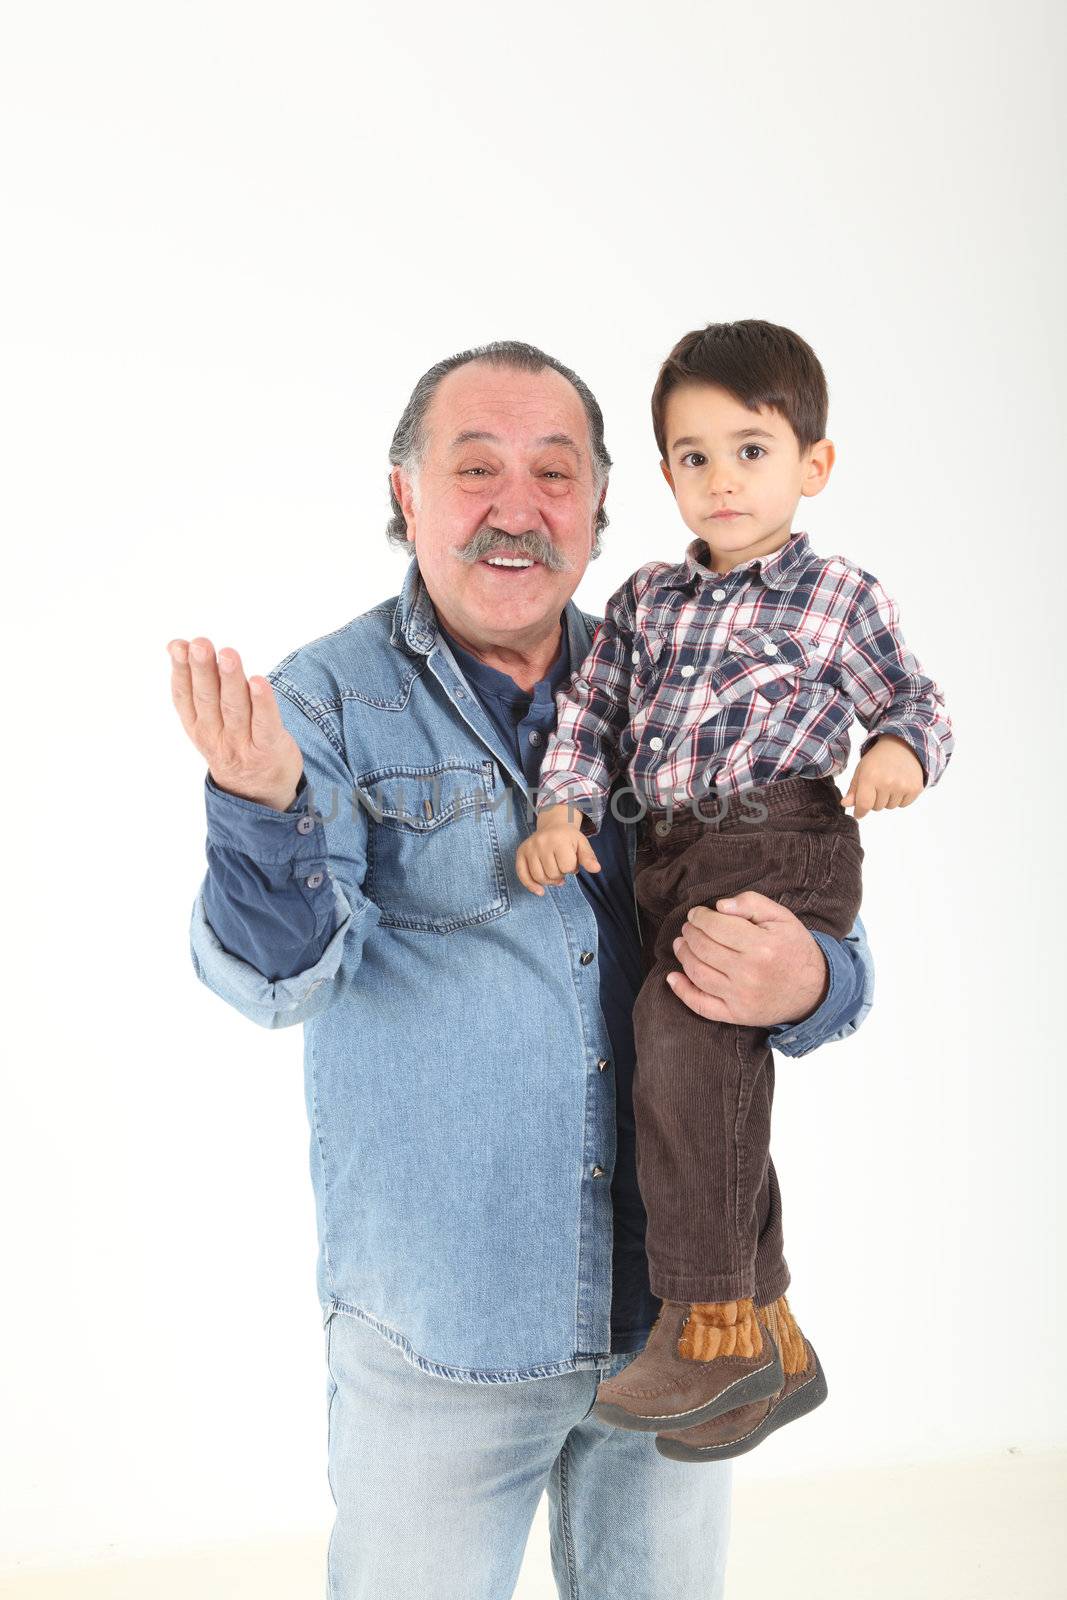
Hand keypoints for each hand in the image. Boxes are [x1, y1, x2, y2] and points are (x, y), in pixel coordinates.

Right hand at [167, 636, 303, 811]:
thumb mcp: (207, 722)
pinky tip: (258, 682)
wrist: (257, 795)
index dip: (180, 670)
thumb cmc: (232, 745)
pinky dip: (262, 702)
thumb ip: (196, 687)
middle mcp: (216, 735)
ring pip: (234, 707)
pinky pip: (265, 723)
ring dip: (230, 679)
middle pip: (208, 698)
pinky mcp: (268, 748)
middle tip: (200, 644)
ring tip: (227, 654)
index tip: (178, 645)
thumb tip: (176, 645)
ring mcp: (241, 743)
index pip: (185, 696)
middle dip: (203, 669)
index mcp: (197, 727)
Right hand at [516, 803, 601, 895]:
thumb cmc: (569, 838)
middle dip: (560, 874)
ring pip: (539, 877)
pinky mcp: (521, 852)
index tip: (571, 860)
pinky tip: (540, 891)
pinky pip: (522, 875)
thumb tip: (596, 869)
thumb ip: (588, 857)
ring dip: (548, 880)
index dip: (571, 868)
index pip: (567, 867)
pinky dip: (530, 885)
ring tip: (554, 872)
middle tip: (561, 865)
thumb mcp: (582, 844)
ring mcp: (530, 848)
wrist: (553, 825)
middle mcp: (541, 842)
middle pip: (552, 874)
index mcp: (558, 839)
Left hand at [665, 892, 827, 1026]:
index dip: (700, 917)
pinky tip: (672, 978)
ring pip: (698, 973)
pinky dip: (683, 992)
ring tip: (681, 944)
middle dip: (690, 933)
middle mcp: (749, 973)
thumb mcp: (781, 917)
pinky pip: (702, 1006)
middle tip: (689, 927)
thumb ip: (751, 904)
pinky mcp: (737, 1015)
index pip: (716, 926)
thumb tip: (719, 906)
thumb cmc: (795, 949)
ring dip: (683, 956)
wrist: (816, 990)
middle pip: (703, 949)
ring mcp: (741, 997)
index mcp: (761, 946)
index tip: (696, 914)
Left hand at [841, 734, 923, 818]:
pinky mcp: (915, 788)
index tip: (859, 813)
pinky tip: (899, 785)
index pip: (864, 804)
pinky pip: (903, 805)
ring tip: (889, 783)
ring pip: (890, 807)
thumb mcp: (861, 771)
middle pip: (877, 807)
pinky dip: (900, 799)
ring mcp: (902, 786)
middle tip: (878, 786)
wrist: (901, 747)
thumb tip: (845, 804)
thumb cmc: (878, 759)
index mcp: (870, 776)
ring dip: (888, 799)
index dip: (860, 811)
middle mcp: (887, 782)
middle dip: (874, 800)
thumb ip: (853, 790)